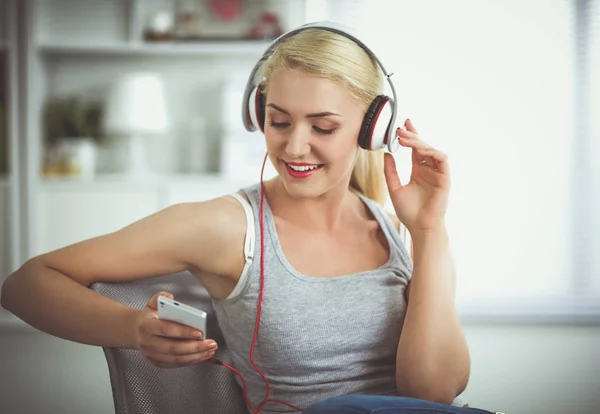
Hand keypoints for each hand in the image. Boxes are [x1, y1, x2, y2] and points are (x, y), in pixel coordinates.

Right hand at [133, 291, 217, 367]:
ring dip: (196, 356)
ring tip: (210, 350)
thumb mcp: (151, 304)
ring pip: (176, 359)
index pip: (167, 330)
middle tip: (210, 343)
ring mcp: (152, 355)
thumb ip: (160, 297)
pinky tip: (201, 356)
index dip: (184, 332)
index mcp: (147, 326)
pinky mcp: (157, 362)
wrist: (134, 332)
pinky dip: (190, 361)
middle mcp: (148, 343)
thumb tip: (170, 297)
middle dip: (195, 347)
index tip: (200, 333)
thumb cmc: (148, 317)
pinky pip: (176, 364)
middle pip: (174, 348)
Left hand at [383, 119, 450, 233]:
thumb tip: (386, 154)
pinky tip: (419, 149)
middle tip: (401, 128)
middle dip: (413, 135)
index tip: (402, 125)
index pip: (415, 149)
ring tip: (405, 139)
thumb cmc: (409, 212)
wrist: (420, 227)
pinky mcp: (445, 178)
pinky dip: (431, 152)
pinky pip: (442, 159)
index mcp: (418, 171)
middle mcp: (429, 170)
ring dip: (419, 142)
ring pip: (432, 150)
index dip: (410, 136)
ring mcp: (437, 173)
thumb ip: (390, 171)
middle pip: (423, 146)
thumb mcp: (394, 188)